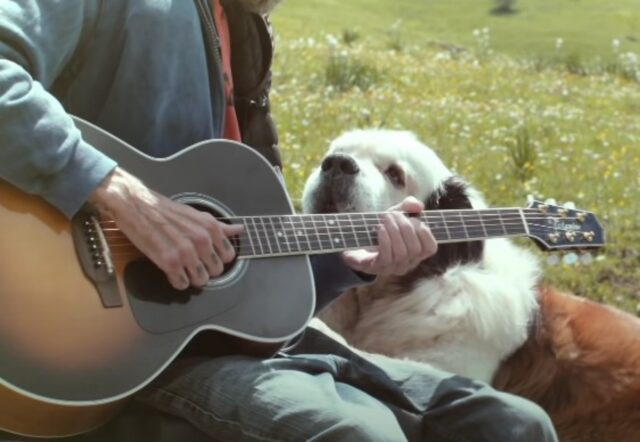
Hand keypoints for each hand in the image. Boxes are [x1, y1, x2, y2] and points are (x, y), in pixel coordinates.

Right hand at [89, 167, 242, 289]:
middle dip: (206, 270)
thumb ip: (219, 226)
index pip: (228, 256)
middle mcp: (201, 240)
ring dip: (192, 278)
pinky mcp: (168, 262)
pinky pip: (182, 284)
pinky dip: (177, 281)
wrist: (136, 205)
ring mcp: (185, 252)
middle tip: (193, 263)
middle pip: (216, 271)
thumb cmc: (166, 210)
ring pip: (201, 281)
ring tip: (182, 268)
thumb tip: (239, 229)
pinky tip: (172, 272)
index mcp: (210, 227)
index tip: (207, 257)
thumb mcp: (196, 215)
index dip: (218, 258)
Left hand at [342, 196, 436, 275]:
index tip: (414, 218)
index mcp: (417, 252)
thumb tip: (419, 206)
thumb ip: (408, 206)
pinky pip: (386, 256)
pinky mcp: (378, 268)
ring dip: (394, 232)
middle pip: (415, 249)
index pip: (430, 248)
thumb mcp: (396, 214)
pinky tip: (380, 229)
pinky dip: (385, 240)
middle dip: (406, 228)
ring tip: (386, 218)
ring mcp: (393, 268)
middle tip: (394, 214)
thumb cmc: (383, 229)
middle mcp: (408, 263)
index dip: (425, 233)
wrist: (358, 241)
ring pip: (401, 253)